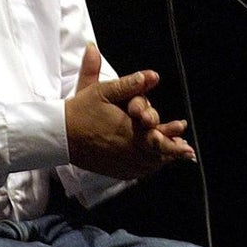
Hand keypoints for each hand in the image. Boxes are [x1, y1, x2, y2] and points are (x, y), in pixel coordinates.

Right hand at [64, 44, 195, 179]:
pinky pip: (135, 172)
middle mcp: (126, 150)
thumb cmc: (81, 110)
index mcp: (127, 130)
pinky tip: (154, 163)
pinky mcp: (112, 169)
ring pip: (148, 165)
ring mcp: (119, 162)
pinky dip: (147, 168)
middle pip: (156, 155)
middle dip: (172, 152)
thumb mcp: (103, 90)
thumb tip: (152, 75)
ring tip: (176, 156)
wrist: (59, 134)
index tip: (186, 144)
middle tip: (187, 151)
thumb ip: (129, 83)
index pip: (156, 139)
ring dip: (162, 160)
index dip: (172, 141)